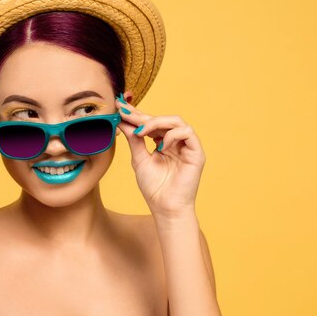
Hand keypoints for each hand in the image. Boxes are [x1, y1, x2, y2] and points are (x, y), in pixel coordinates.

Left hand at [115, 96, 205, 218]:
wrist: (165, 207)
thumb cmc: (153, 187)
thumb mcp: (139, 159)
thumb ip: (134, 139)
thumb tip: (123, 120)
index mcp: (162, 142)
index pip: (151, 123)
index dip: (137, 114)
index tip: (120, 107)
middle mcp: (175, 142)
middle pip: (162, 119)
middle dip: (142, 115)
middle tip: (125, 113)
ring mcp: (186, 146)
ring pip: (176, 121)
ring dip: (156, 122)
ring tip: (141, 131)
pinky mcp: (196, 153)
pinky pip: (187, 133)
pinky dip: (172, 134)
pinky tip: (160, 145)